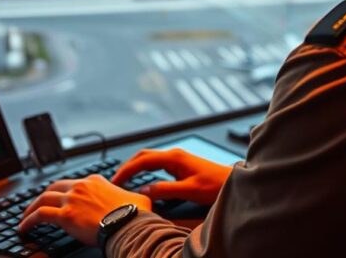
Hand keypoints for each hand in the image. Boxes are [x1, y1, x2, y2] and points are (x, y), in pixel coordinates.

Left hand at [18, 175, 150, 245]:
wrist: (129, 224)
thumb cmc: (135, 215)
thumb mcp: (137, 198)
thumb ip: (131, 196)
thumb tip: (140, 198)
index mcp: (96, 181)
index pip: (74, 183)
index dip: (64, 191)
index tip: (60, 199)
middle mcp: (81, 186)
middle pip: (54, 187)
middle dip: (43, 196)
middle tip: (37, 205)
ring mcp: (71, 199)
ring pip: (42, 199)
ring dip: (31, 208)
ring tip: (25, 217)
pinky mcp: (64, 215)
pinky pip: (39, 215)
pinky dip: (28, 221)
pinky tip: (23, 228)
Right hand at [112, 148, 233, 205]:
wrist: (231, 180)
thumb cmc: (215, 184)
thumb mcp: (189, 190)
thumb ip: (166, 190)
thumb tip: (144, 191)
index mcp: (174, 157)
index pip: (142, 160)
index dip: (126, 170)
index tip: (115, 181)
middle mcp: (174, 154)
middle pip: (143, 156)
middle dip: (127, 167)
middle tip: (114, 181)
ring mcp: (177, 158)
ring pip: (149, 159)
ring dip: (135, 168)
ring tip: (123, 181)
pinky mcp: (180, 164)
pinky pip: (156, 164)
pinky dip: (144, 170)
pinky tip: (142, 179)